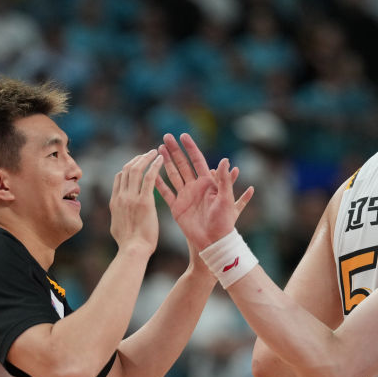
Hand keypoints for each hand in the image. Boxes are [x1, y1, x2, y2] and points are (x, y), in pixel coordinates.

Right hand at [109, 149, 161, 254]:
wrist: (133, 251)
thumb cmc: (129, 245)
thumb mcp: (117, 227)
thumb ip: (118, 217)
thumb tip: (118, 216)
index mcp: (114, 202)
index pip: (119, 178)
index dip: (128, 168)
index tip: (138, 163)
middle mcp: (121, 197)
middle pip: (126, 170)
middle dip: (137, 159)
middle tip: (147, 154)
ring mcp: (131, 198)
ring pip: (136, 169)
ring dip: (145, 158)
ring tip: (154, 151)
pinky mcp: (144, 201)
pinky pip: (149, 177)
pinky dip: (155, 166)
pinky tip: (161, 159)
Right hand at [156, 133, 252, 250]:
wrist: (213, 241)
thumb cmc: (223, 222)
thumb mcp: (226, 199)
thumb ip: (225, 180)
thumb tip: (226, 160)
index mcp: (208, 183)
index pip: (197, 160)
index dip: (190, 147)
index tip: (182, 135)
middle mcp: (196, 187)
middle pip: (183, 164)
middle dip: (175, 151)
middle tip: (166, 137)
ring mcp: (185, 196)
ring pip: (173, 175)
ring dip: (166, 162)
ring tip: (158, 149)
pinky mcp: (177, 207)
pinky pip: (165, 193)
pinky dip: (158, 183)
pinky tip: (151, 173)